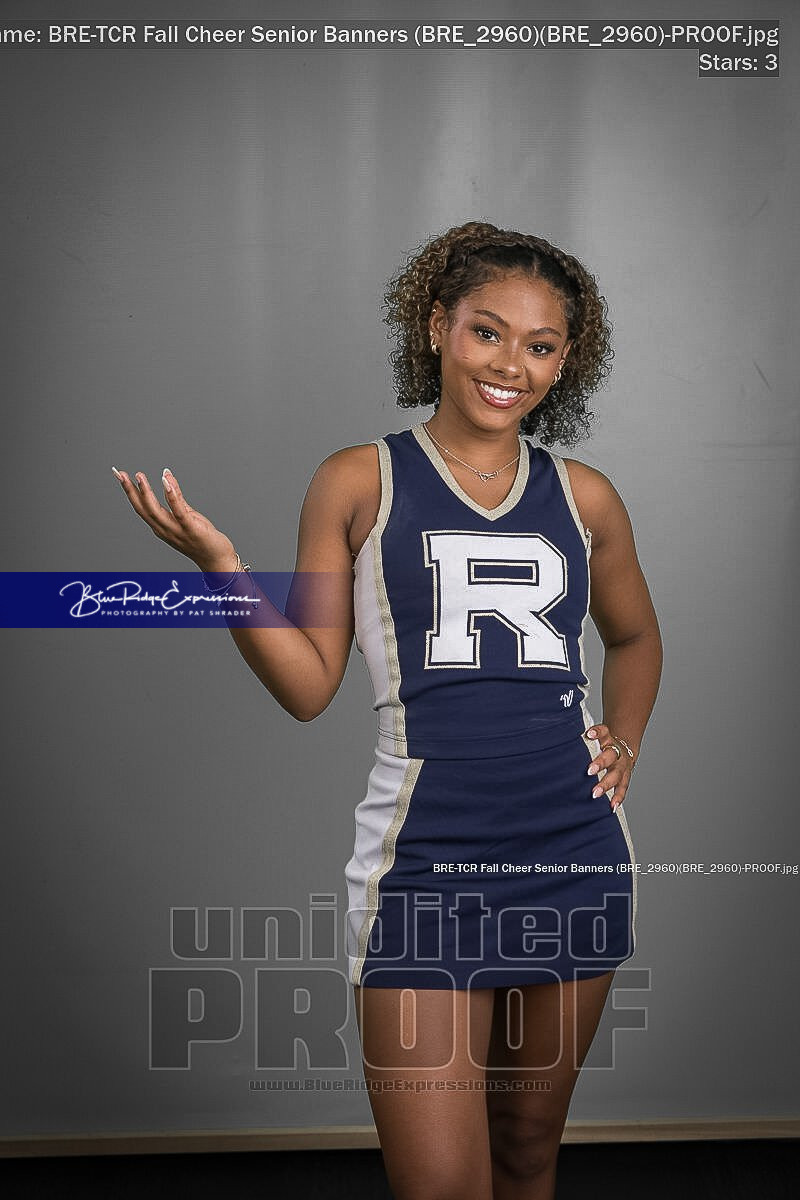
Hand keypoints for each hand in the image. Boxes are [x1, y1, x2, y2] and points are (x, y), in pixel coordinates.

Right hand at [111, 466, 236, 573]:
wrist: (216, 560)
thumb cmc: (201, 538)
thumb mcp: (186, 513)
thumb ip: (176, 496)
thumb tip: (166, 475)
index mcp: (161, 526)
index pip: (141, 507)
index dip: (129, 491)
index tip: (120, 475)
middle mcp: (165, 530)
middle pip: (143, 509)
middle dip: (130, 491)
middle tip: (121, 473)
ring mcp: (177, 531)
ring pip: (156, 511)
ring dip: (146, 492)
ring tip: (139, 476)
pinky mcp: (191, 529)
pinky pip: (179, 512)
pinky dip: (171, 498)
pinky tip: (166, 484)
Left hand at [584, 724, 635, 811]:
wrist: (624, 750)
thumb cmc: (601, 746)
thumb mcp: (595, 739)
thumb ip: (581, 740)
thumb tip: (556, 740)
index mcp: (607, 739)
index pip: (604, 732)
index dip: (598, 732)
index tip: (589, 734)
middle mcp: (616, 752)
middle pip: (610, 755)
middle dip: (600, 763)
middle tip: (589, 771)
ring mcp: (622, 766)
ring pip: (616, 774)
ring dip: (606, 784)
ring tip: (595, 793)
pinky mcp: (625, 778)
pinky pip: (622, 788)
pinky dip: (618, 798)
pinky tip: (612, 806)